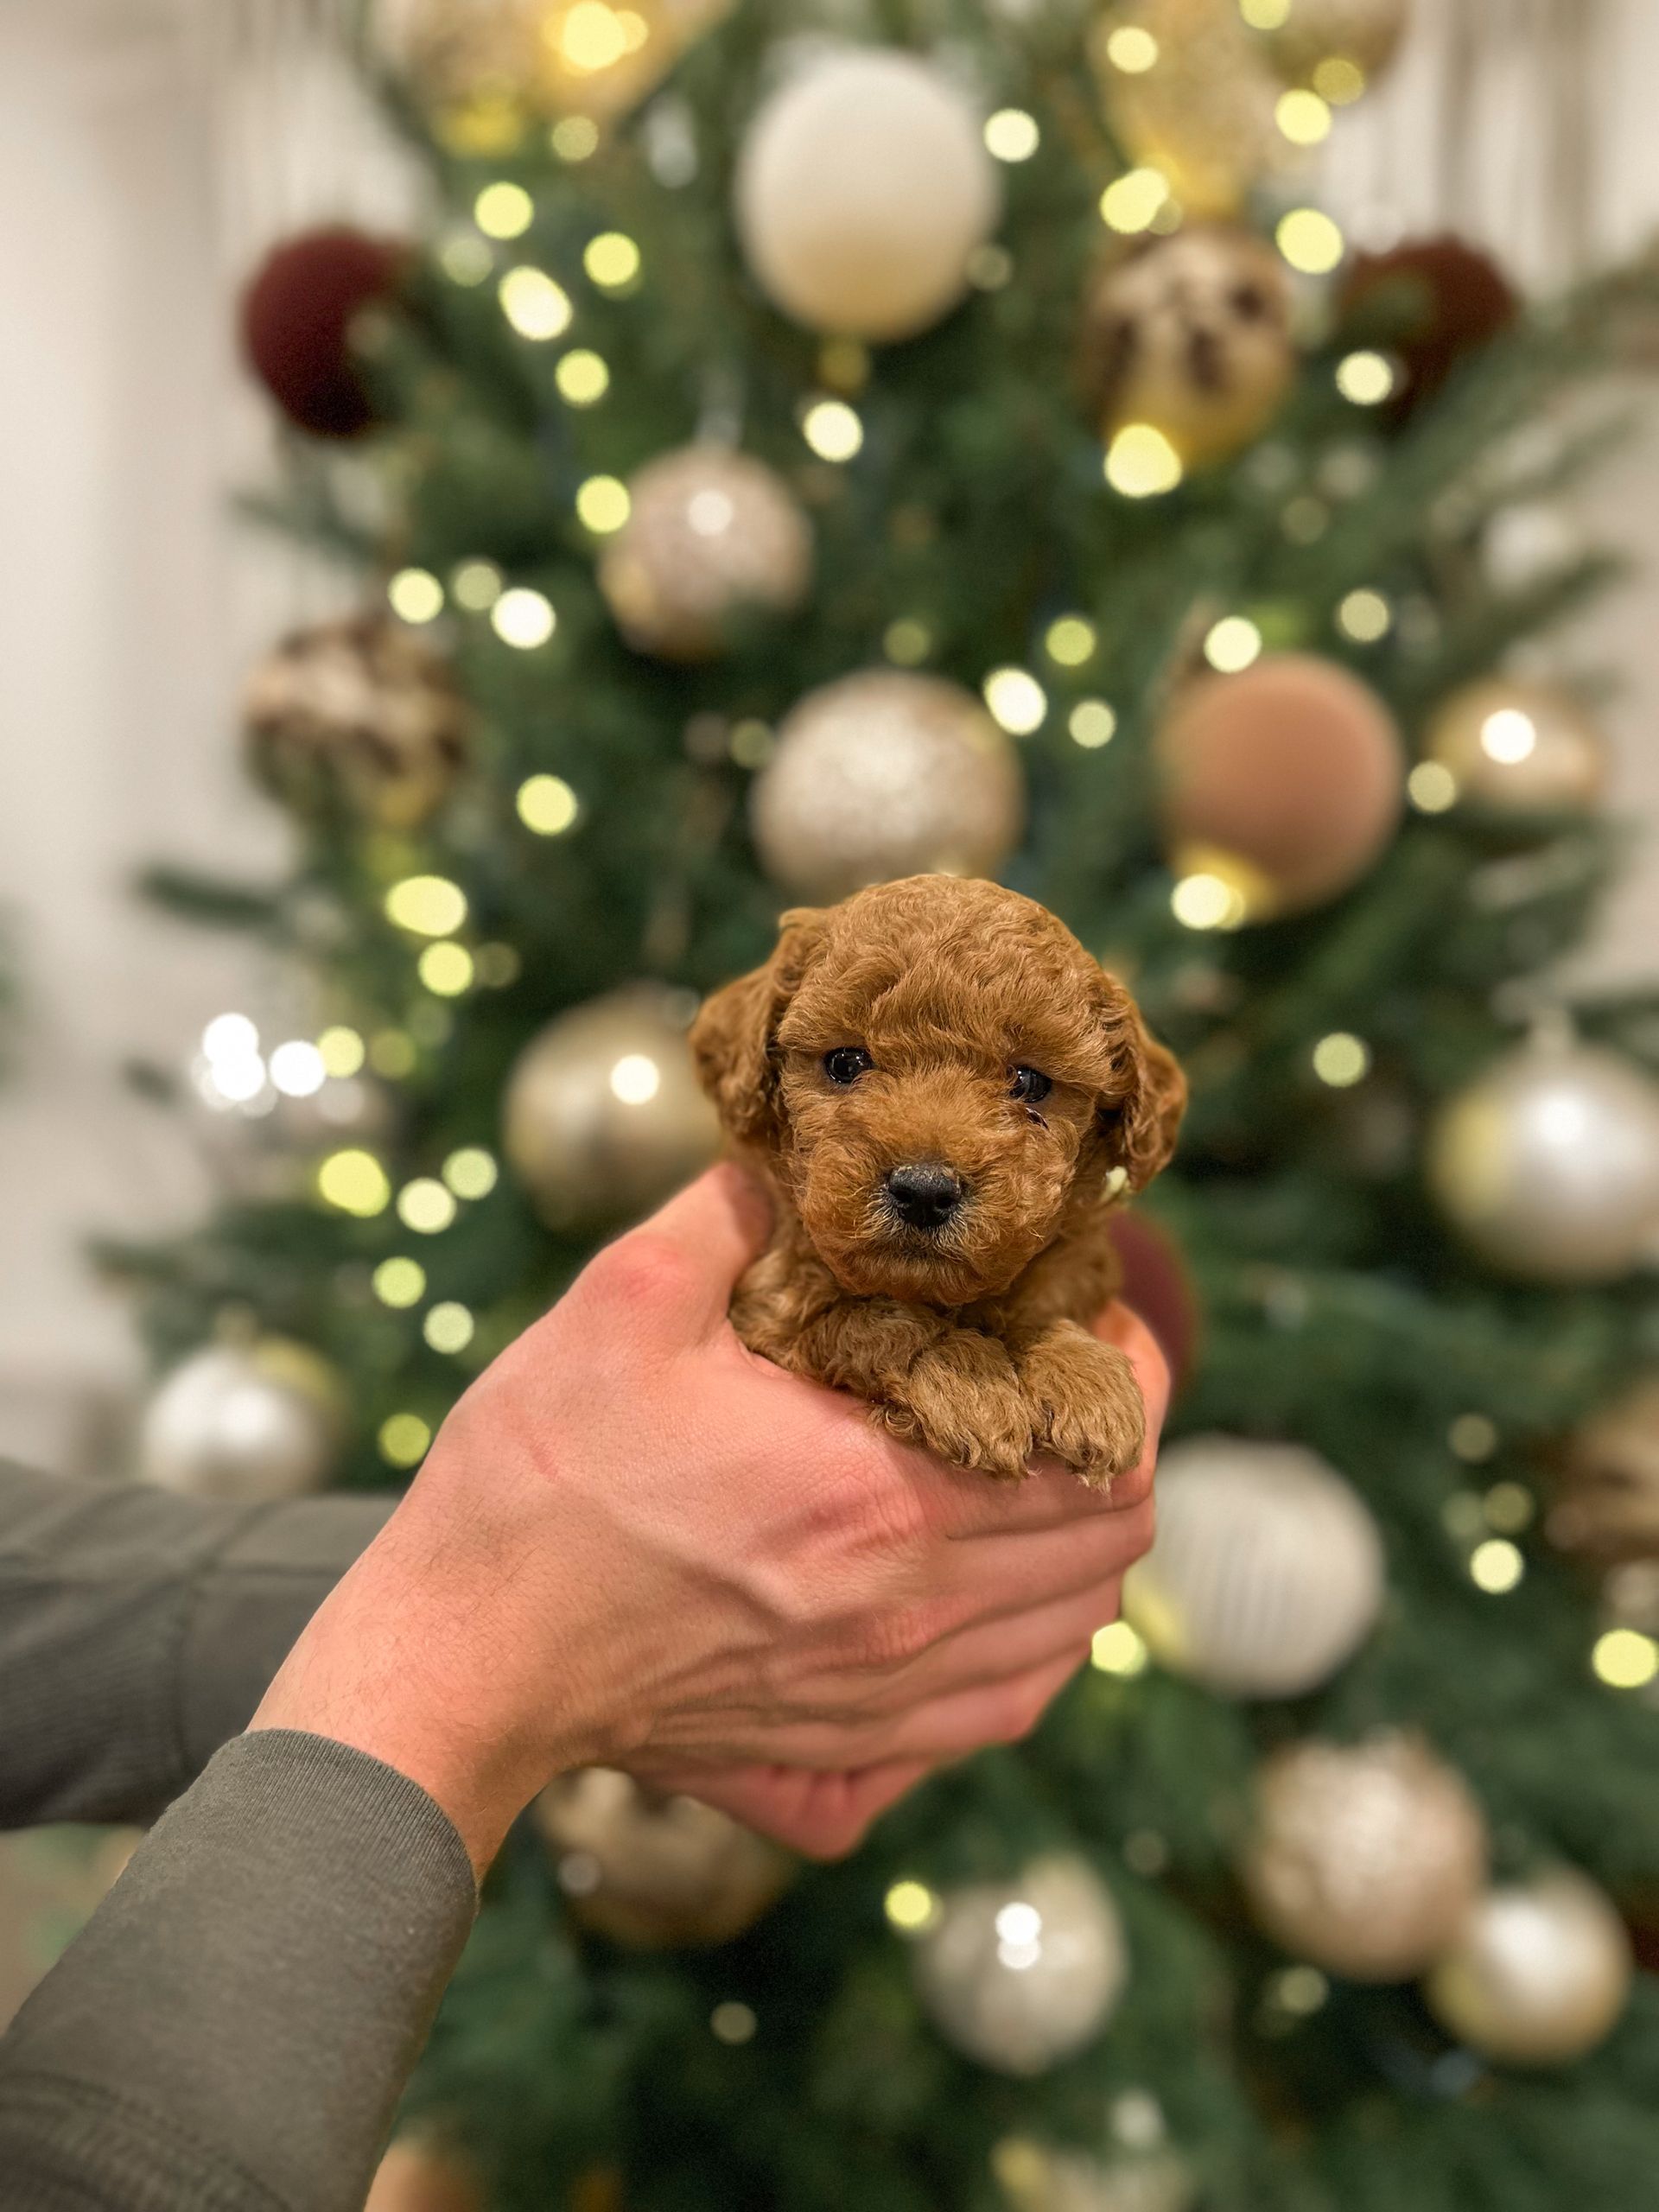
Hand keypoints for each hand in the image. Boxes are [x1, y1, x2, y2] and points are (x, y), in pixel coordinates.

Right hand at [251, 1169, 1161, 1871]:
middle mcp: (909, 1612)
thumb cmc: (538, 1480)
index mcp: (881, 1494)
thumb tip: (798, 1158)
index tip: (1096, 1325)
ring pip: (1071, 1634)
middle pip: (1111, 1545)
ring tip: (1027, 1473)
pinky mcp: (846, 1759)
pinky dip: (1028, 1645)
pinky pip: (1002, 1710)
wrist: (462, 1655)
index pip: (1105, 1451)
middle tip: (1062, 1385)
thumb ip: (735, 1212)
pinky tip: (980, 1589)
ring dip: (1079, 1547)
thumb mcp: (624, 1302)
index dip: (1131, 1379)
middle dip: (1116, 1451)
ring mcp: (885, 1700)